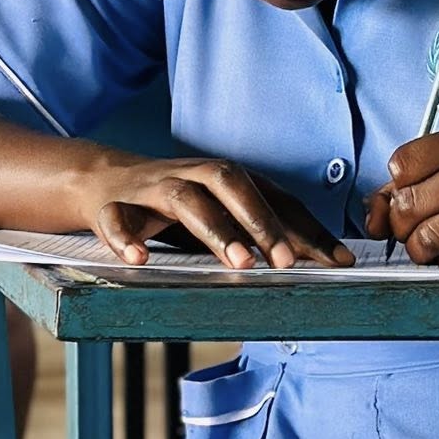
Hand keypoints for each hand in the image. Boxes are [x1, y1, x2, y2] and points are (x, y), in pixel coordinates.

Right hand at [72, 152, 355, 269]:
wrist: (99, 181)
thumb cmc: (175, 203)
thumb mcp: (223, 212)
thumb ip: (268, 231)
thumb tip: (329, 260)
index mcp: (225, 177)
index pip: (274, 197)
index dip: (306, 228)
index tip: (338, 261)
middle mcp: (192, 175)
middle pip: (230, 183)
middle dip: (261, 220)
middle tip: (286, 261)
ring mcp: (152, 188)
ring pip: (184, 197)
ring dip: (214, 229)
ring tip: (239, 263)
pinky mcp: (114, 206)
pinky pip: (116, 217)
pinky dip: (125, 236)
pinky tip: (139, 258)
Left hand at [365, 121, 438, 266]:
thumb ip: (418, 179)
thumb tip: (374, 214)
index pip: (402, 162)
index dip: (395, 187)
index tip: (411, 193)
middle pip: (409, 204)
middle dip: (402, 224)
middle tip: (417, 227)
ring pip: (426, 238)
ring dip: (420, 249)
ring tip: (435, 243)